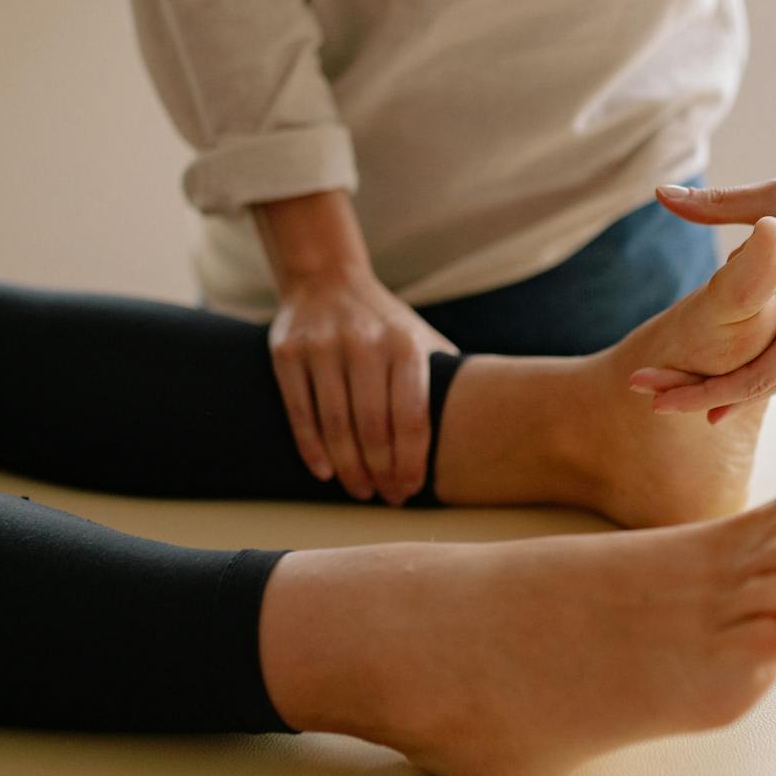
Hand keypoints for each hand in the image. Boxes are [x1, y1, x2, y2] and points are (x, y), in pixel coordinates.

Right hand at [268, 268, 457, 504]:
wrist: (325, 279)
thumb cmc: (383, 323)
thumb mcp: (421, 337)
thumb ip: (446, 375)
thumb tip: (486, 422)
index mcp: (405, 345)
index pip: (412, 417)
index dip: (412, 461)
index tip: (411, 489)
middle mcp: (365, 344)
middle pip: (374, 428)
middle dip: (382, 472)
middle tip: (386, 496)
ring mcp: (324, 347)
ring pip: (336, 425)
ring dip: (349, 468)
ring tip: (360, 490)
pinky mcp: (289, 353)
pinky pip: (301, 412)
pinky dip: (312, 449)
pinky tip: (325, 472)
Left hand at [635, 92, 775, 419]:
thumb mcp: (774, 199)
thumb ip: (715, 205)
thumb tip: (661, 193)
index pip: (752, 379)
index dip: (699, 391)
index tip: (652, 396)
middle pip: (755, 389)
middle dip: (698, 393)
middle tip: (643, 390)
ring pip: (768, 385)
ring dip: (720, 387)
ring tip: (664, 383)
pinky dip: (746, 374)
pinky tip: (705, 377)